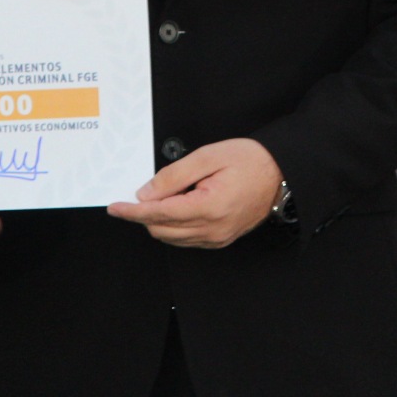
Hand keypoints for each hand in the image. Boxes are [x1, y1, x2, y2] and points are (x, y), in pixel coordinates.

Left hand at [106, 138, 281, 248]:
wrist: (281, 173)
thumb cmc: (251, 160)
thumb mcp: (208, 156)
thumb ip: (174, 175)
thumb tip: (147, 192)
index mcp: (209, 207)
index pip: (158, 214)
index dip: (132, 211)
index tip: (115, 207)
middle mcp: (213, 229)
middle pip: (161, 230)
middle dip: (144, 214)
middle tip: (139, 193)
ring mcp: (218, 237)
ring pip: (172, 237)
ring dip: (159, 220)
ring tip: (165, 195)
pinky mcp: (221, 239)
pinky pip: (187, 239)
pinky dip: (175, 226)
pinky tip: (178, 206)